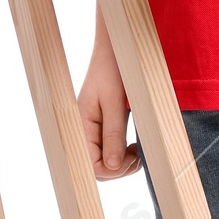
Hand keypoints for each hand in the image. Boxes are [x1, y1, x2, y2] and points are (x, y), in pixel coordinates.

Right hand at [77, 43, 139, 179]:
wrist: (115, 48)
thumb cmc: (113, 70)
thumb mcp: (115, 103)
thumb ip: (113, 135)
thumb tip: (112, 166)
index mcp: (81, 125)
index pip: (91, 165)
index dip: (113, 170)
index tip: (132, 157)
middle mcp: (83, 130)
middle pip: (96, 167)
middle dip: (118, 169)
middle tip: (137, 155)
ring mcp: (92, 129)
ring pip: (103, 161)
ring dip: (121, 163)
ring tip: (136, 151)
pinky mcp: (102, 126)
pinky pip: (108, 150)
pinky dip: (121, 154)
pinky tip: (132, 146)